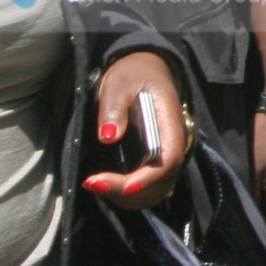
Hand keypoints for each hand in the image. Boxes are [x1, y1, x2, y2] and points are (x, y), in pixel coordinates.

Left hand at [81, 50, 190, 209]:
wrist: (142, 68)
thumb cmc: (134, 73)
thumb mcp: (121, 82)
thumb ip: (115, 107)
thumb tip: (108, 136)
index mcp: (170, 124)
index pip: (168, 160)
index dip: (148, 178)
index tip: (123, 185)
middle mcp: (173, 145)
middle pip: (161, 183)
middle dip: (128, 191)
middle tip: (93, 182)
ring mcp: (164, 155)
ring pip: (154, 191)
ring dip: (126, 197)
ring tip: (96, 183)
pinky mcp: (152, 161)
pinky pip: (147, 188)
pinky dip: (126, 195)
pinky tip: (105, 184)